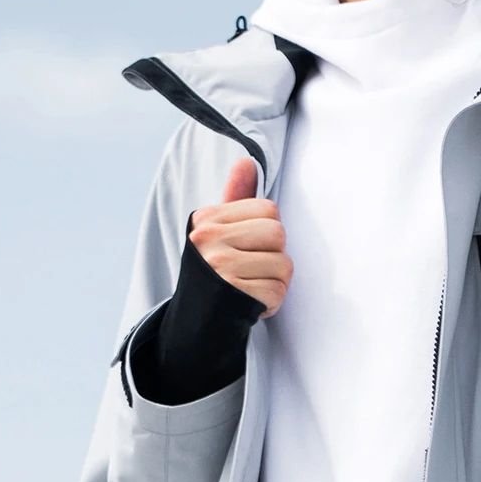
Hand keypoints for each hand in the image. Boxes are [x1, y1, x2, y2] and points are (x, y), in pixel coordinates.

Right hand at [188, 157, 293, 316]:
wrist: (196, 319)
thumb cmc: (216, 270)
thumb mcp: (220, 231)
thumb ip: (237, 198)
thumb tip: (246, 162)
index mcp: (207, 219)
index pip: (269, 209)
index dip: (269, 232)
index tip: (249, 247)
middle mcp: (208, 240)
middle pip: (278, 234)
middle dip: (275, 256)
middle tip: (253, 269)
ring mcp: (220, 267)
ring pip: (283, 265)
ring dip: (275, 281)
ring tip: (252, 286)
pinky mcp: (233, 294)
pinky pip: (278, 292)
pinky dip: (271, 302)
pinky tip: (252, 302)